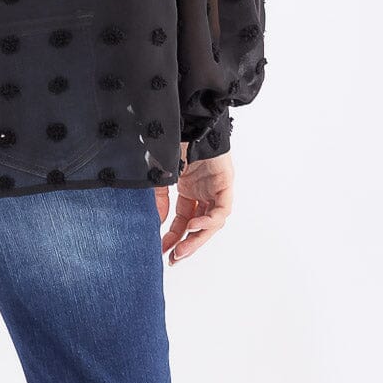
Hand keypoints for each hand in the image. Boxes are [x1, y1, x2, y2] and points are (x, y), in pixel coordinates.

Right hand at [154, 142, 233, 264]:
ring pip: (211, 223)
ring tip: (183, 249)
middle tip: (174, 258)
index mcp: (187, 189)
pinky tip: (194, 226)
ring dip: (197, 238)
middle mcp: (203, 192)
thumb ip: (160, 200)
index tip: (163, 251)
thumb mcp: (160, 176)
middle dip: (186, 244)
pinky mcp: (225, 185)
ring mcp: (215, 189)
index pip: (182, 220)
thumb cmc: (173, 143)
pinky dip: (209, 221)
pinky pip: (220, 211)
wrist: (188, 124)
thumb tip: (158, 223)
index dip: (173, 236)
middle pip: (197, 226)